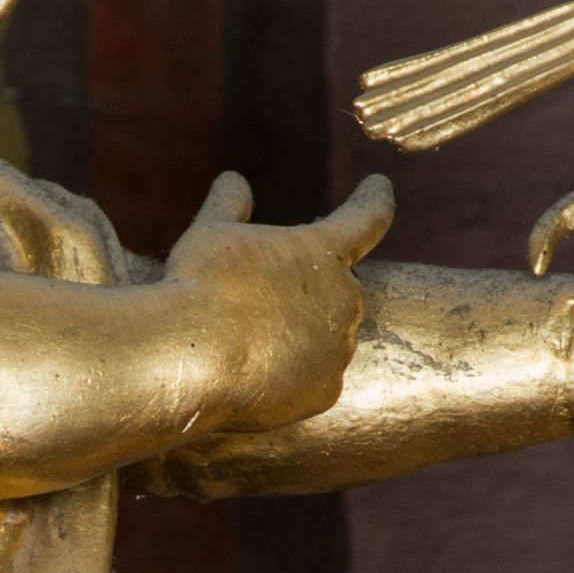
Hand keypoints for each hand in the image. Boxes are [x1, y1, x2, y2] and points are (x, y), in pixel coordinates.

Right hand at [165, 170, 390, 429]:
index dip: (373, 200)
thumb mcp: (210, 233)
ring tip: (244, 341)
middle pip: (335, 288)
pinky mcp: (326, 391)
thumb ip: (228, 205)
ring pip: (323, 337)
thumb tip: (233, 181)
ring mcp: (340, 348)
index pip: (367, 217)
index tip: (379, 188)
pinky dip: (289, 377)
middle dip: (305, 291)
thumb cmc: (202, 286)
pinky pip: (311, 380)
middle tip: (257, 299)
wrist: (194, 358)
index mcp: (326, 250)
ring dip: (295, 335)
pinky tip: (253, 376)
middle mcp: (346, 297)